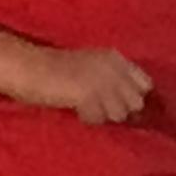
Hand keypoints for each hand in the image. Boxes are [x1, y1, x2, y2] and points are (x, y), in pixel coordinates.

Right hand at [26, 47, 151, 124]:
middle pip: (136, 102)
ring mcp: (102, 80)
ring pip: (119, 113)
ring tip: (84, 106)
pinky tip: (76, 108)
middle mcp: (114, 66)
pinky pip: (99, 118)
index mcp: (116, 57)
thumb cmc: (57, 71)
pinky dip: (88, 118)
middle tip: (98, 106)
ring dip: (103, 114)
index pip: (145, 83)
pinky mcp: (88, 93)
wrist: (29, 68)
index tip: (120, 104)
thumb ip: (115, 80)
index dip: (134, 97)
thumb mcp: (93, 67)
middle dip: (120, 109)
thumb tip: (136, 107)